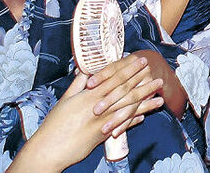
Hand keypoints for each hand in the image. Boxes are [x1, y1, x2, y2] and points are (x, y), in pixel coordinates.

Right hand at [24, 56, 163, 171]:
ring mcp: (103, 122)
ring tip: (159, 96)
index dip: (128, 68)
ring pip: (128, 109)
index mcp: (89, 95)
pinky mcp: (103, 136)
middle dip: (142, 82)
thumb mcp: (65, 99)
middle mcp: (99, 107)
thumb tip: (86, 70)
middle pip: (125, 91)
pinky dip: (134, 120)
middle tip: (157, 75)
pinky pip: (123, 126)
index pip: (114, 78)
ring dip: (145, 102)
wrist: (49, 149)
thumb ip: (78, 84)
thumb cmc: (55, 123)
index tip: (140, 61)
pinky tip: (144, 116)